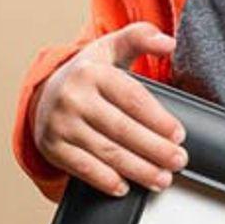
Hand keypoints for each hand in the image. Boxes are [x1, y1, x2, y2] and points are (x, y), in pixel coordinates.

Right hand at [32, 22, 185, 196]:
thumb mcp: (111, 48)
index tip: (179, 135)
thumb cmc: (88, 74)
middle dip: (155, 149)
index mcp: (92, 72)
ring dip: (138, 169)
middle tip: (178, 161)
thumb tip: (168, 42)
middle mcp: (73, 98)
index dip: (158, 119)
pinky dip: (104, 180)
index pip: (132, 99)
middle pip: (122, 129)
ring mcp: (60, 124)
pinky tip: (124, 186)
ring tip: (161, 178)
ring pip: (106, 152)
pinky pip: (81, 168)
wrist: (45, 92)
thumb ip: (140, 37)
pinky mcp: (52, 147)